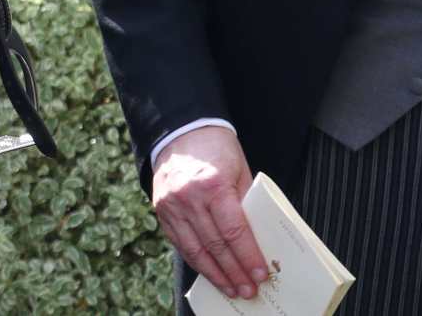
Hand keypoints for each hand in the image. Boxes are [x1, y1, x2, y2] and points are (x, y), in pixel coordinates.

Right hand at [153, 125, 265, 300]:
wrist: (181, 132)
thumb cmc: (217, 150)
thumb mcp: (240, 172)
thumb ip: (247, 204)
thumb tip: (259, 241)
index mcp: (212, 184)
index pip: (233, 231)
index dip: (248, 256)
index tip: (260, 274)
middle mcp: (188, 196)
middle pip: (215, 245)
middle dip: (234, 272)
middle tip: (248, 290)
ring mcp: (171, 204)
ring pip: (195, 249)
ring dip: (215, 273)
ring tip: (231, 289)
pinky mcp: (161, 210)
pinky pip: (179, 242)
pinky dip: (196, 260)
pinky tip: (210, 272)